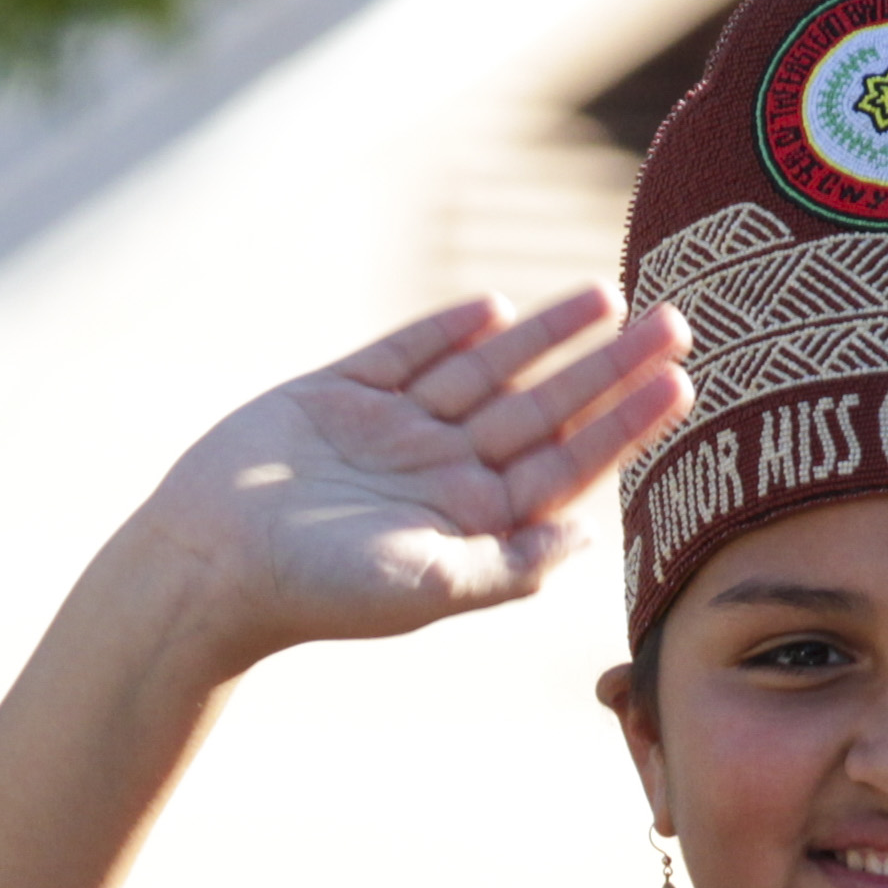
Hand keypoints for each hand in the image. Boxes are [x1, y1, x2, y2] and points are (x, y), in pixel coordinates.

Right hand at [131, 285, 689, 661]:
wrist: (207, 565)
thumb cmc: (318, 591)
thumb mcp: (428, 586)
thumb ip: (510, 566)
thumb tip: (590, 538)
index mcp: (471, 523)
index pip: (567, 464)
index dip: (624, 421)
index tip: (679, 382)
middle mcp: (442, 473)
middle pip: (544, 408)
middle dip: (609, 366)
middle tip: (676, 321)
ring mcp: (393, 430)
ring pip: (487, 371)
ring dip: (546, 335)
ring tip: (607, 295)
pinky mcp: (339, 395)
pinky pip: (407, 354)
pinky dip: (447, 329)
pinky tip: (497, 307)